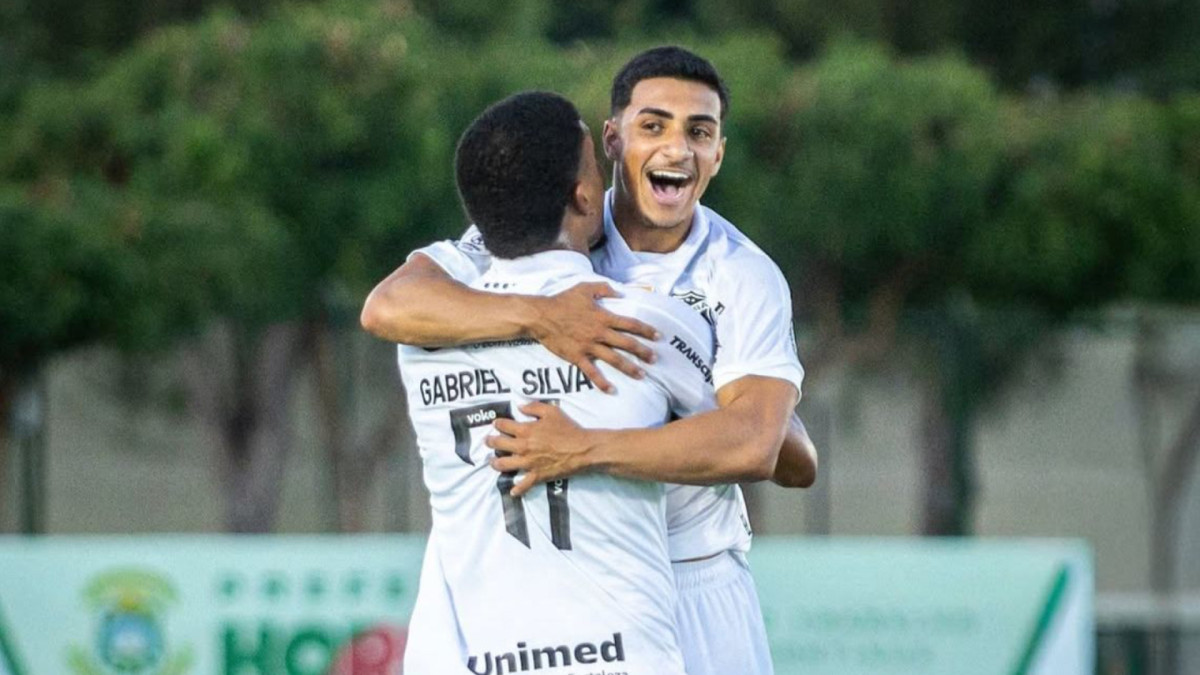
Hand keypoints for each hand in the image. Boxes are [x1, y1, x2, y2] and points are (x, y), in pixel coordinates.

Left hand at [486, 402, 596, 496]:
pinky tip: (512, 491)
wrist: (582, 449)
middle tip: (488, 441)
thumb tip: (520, 407)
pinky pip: (523, 485)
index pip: (504, 426)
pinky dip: (517, 489)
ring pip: (504, 465)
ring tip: (493, 462)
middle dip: (490, 441)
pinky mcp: (537, 475)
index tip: (496, 424)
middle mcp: (523, 447)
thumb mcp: (552, 411)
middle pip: (499, 444)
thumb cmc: (568, 429)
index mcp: (525, 430)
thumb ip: (534, 407)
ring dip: (495, 463)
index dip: (498, 424)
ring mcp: (528, 463)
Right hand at [527, 282, 658, 393]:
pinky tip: (611, 390)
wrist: (541, 316)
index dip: (646, 330)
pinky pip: (591, 372)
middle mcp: (599, 333)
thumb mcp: (584, 288)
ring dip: (629, 368)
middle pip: (627, 344)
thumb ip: (603, 288)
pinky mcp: (577, 357)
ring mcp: (588, 346)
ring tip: (642, 375)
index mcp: (603, 317)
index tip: (658, 336)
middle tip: (654, 359)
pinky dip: (601, 382)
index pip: (630, 324)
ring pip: (614, 359)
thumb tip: (619, 292)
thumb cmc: (563, 301)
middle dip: (643, 352)